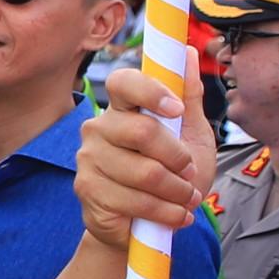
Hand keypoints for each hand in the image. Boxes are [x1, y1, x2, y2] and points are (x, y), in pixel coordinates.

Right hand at [70, 66, 211, 250]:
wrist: (146, 225)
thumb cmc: (170, 175)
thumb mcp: (191, 135)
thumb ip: (189, 96)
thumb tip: (190, 53)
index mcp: (122, 108)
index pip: (124, 82)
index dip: (151, 91)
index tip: (177, 110)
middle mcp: (98, 128)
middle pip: (141, 131)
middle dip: (177, 157)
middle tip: (190, 172)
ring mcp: (89, 160)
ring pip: (144, 172)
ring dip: (177, 190)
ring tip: (187, 198)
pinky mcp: (88, 190)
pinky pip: (135, 200)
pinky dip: (166, 211)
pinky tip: (175, 214)